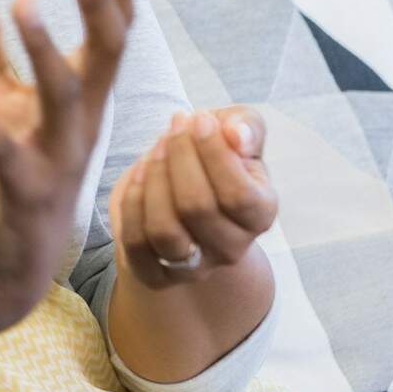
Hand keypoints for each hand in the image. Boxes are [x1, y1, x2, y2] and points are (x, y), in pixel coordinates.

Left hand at [0, 0, 132, 328]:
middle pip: (107, 56)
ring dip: (45, 49)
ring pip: (64, 98)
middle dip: (96, 4)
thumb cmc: (7, 171)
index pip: (113, 31)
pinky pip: (0, 150)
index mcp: (85, 98)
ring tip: (20, 1)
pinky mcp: (23, 193)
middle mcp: (83, 125)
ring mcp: (58, 161)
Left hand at [111, 104, 276, 289]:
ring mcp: (195, 265)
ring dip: (153, 181)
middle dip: (178, 158)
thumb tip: (236, 134)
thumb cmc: (215, 153)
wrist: (183, 186)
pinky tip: (137, 175)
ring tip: (154, 150)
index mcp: (261, 215)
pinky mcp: (157, 273)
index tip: (198, 118)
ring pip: (165, 231)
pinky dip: (131, 204)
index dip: (213, 153)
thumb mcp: (237, 130)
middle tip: (173, 128)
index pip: (239, 195)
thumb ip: (246, 126)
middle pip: (197, 209)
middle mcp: (232, 247)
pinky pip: (136, 244)